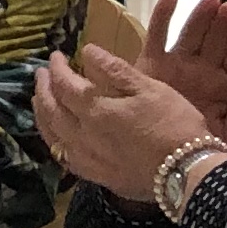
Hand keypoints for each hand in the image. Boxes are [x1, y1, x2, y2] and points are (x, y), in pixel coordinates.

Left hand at [35, 45, 214, 204]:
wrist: (188, 172)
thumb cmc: (174, 124)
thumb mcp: (149, 88)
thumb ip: (115, 70)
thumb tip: (87, 51)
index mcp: (96, 110)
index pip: (64, 84)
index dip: (57, 68)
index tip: (56, 56)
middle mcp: (83, 135)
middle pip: (51, 109)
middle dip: (43, 89)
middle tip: (40, 74)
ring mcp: (87, 159)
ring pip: (52, 135)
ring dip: (42, 114)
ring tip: (39, 101)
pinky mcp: (96, 176)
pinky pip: (63, 156)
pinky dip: (54, 141)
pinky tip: (56, 137)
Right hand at [134, 0, 226, 144]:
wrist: (165, 158)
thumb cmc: (202, 144)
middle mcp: (205, 70)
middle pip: (218, 41)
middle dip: (225, 24)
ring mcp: (180, 64)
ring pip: (192, 34)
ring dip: (201, 16)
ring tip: (210, 2)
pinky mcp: (153, 63)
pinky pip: (158, 35)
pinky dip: (163, 15)